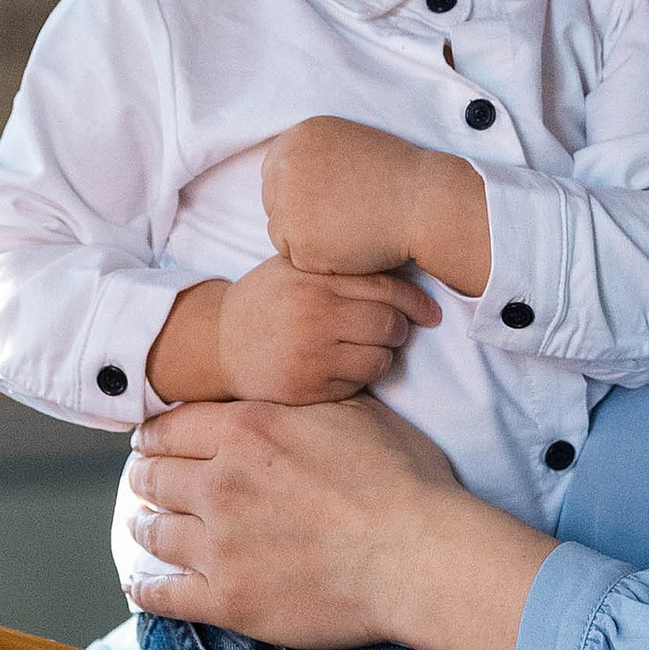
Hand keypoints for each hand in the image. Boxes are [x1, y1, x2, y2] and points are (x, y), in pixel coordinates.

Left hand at [125, 392, 551, 649]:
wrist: (418, 555)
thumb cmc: (403, 482)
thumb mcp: (356, 411)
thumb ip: (305, 400)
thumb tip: (294, 384)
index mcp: (248, 428)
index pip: (171, 427)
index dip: (158, 436)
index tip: (156, 444)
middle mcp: (222, 480)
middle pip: (152, 475)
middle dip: (145, 477)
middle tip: (146, 482)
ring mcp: (220, 542)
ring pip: (152, 530)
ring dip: (143, 526)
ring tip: (143, 528)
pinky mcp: (227, 598)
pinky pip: (163, 593)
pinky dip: (146, 587)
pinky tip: (141, 584)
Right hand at [147, 257, 436, 407]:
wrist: (218, 343)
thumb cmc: (266, 300)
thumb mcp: (294, 268)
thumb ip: (339, 264)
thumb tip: (401, 259)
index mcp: (313, 280)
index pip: (385, 289)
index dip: (416, 302)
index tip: (430, 313)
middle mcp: (313, 317)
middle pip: (388, 325)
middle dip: (400, 330)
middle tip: (393, 331)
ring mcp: (309, 356)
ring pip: (379, 360)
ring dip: (383, 356)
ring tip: (367, 349)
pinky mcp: (305, 390)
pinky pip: (356, 387)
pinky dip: (359, 378)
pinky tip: (343, 367)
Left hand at [261, 117, 491, 294]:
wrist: (423, 202)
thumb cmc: (397, 176)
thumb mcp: (348, 144)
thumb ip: (314, 156)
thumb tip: (289, 176)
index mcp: (298, 136)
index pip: (276, 173)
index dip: (302, 193)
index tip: (329, 202)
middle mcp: (286, 164)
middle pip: (274, 204)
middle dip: (300, 217)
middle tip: (341, 220)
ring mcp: (288, 201)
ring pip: (283, 234)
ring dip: (309, 241)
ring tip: (350, 231)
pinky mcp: (297, 238)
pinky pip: (299, 260)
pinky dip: (321, 262)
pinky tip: (351, 248)